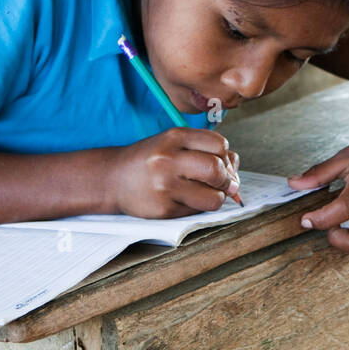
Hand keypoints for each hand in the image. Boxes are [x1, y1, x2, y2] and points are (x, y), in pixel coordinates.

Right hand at [110, 127, 240, 218]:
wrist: (113, 179)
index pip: (219, 145)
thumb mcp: (174, 143)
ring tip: (206, 193)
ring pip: (213, 198)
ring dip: (217, 198)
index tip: (221, 163)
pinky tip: (187, 200)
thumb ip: (205, 150)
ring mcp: (165, 187)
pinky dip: (199, 207)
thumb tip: (235, 172)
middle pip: (216, 170)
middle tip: (220, 183)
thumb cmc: (150, 159)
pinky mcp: (164, 209)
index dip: (226, 156)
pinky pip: (198, 211)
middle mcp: (168, 160)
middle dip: (226, 179)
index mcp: (174, 137)